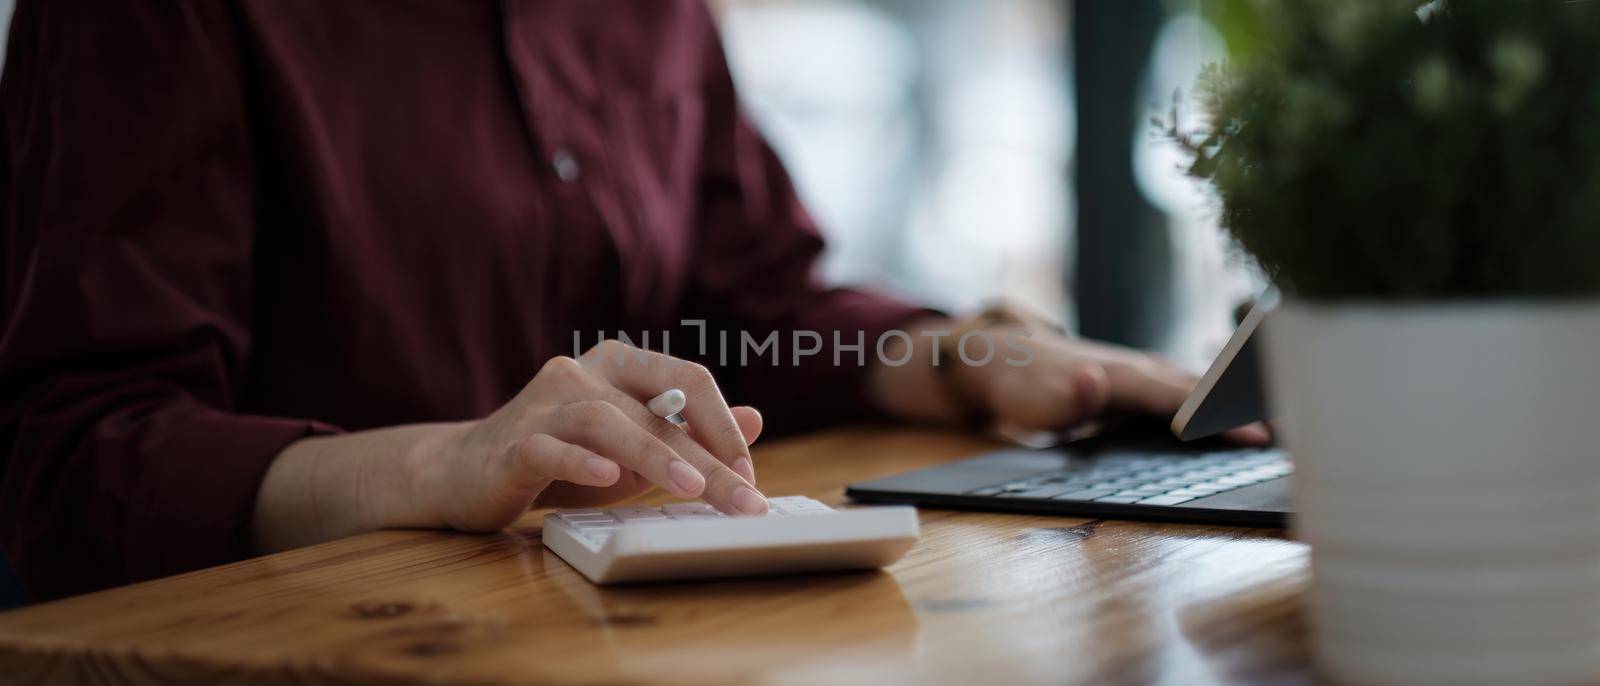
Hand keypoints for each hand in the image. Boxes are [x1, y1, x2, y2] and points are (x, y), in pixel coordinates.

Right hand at [403, 341, 769, 533]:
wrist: (464, 472)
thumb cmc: (560, 460)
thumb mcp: (633, 449)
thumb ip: (688, 434)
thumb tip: (756, 420)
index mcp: (618, 365)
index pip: (687, 378)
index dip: (723, 423)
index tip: (750, 474)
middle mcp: (582, 373)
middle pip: (656, 409)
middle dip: (707, 458)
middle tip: (745, 499)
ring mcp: (544, 404)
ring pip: (606, 421)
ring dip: (653, 455)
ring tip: (691, 489)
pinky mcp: (512, 443)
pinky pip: (550, 447)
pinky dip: (581, 461)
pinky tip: (609, 479)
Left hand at [952, 328, 1270, 442]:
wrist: (996, 359)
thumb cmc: (1018, 385)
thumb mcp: (1033, 400)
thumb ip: (1066, 397)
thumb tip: (1094, 383)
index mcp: (1122, 376)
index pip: (1180, 400)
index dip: (1217, 418)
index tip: (1258, 435)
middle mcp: (1140, 369)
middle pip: (1203, 388)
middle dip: (1247, 407)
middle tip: (1299, 430)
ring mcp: (1141, 373)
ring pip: (1199, 386)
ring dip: (1237, 404)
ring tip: (1282, 424)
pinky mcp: (1138, 383)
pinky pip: (1186, 391)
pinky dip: (1216, 402)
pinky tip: (1237, 417)